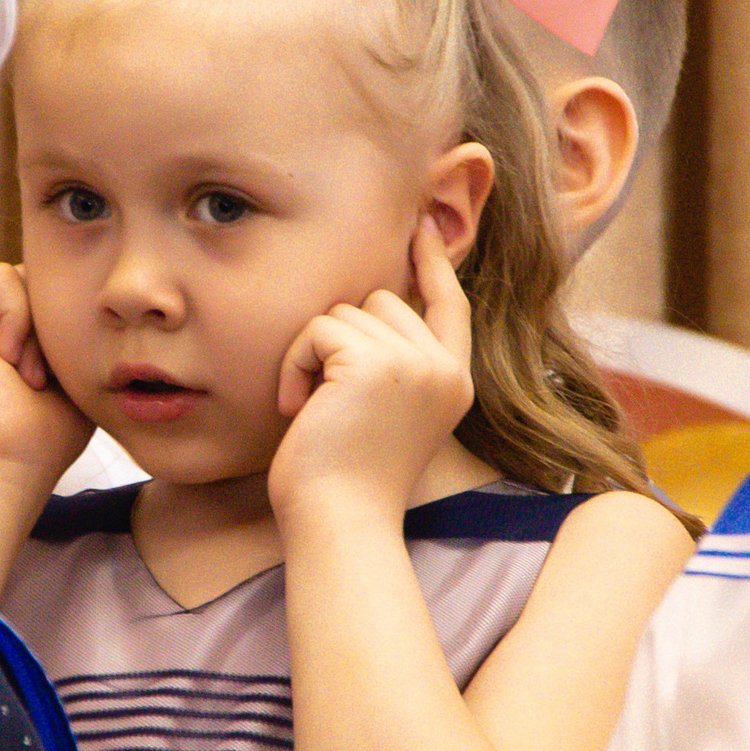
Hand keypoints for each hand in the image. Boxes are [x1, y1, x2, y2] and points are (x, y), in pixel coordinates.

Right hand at [0, 263, 93, 487]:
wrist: (8, 455)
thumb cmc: (45, 429)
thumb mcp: (73, 368)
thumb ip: (72, 325)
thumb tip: (84, 290)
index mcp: (6, 337)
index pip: (52, 299)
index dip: (67, 329)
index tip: (55, 381)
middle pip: (40, 285)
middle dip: (53, 330)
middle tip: (39, 380)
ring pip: (25, 280)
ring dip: (36, 333)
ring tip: (24, 376)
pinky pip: (4, 278)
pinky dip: (17, 321)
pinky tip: (3, 361)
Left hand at [268, 222, 474, 523]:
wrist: (340, 522)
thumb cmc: (347, 480)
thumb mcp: (386, 414)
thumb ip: (393, 363)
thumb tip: (369, 302)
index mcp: (454, 383)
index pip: (449, 304)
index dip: (433, 264)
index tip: (419, 227)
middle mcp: (443, 369)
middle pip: (382, 301)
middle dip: (339, 339)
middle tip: (324, 398)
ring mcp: (414, 365)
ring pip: (344, 313)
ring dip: (311, 356)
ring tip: (313, 410)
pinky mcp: (374, 365)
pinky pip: (318, 331)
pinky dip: (295, 365)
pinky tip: (299, 408)